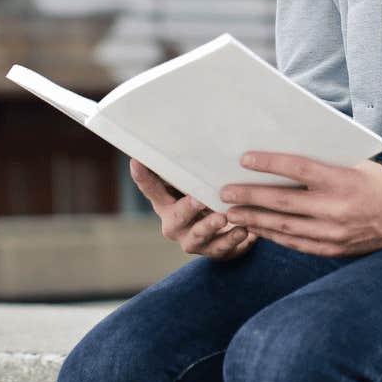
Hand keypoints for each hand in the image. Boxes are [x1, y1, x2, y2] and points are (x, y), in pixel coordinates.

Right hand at [128, 158, 256, 261]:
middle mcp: (174, 224)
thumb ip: (190, 169)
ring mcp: (193, 240)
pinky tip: (245, 231)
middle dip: (187, 209)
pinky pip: (223, 248)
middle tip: (199, 200)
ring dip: (210, 227)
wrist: (222, 235)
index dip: (142, 176)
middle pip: (175, 218)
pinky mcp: (214, 251)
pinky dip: (233, 240)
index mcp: (165, 204)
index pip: (150, 189)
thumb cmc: (205, 198)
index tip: (136, 160)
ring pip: (198, 237)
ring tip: (223, 218)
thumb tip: (189, 130)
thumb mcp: (195, 184)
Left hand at [217, 150, 381, 257]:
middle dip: (249, 197)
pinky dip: (272, 235)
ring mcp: (335, 233)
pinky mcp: (334, 249)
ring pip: (285, 227)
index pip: (299, 169)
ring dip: (254, 219)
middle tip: (224, 191)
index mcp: (344, 180)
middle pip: (283, 203)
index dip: (269, 164)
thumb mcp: (354, 163)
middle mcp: (338, 209)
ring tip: (231, 212)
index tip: (244, 159)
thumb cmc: (378, 181)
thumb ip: (321, 163)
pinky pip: (296, 243)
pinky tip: (255, 228)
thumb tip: (279, 157)